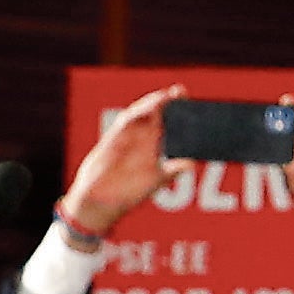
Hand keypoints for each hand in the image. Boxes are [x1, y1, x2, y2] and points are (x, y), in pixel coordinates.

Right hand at [57, 86, 179, 241]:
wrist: (101, 203)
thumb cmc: (128, 193)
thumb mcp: (155, 180)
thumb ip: (172, 170)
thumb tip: (192, 163)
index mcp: (151, 147)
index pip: (166, 124)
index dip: (176, 112)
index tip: (190, 102)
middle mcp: (139, 140)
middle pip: (153, 115)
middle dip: (165, 102)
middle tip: (180, 91)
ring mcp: (124, 139)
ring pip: (138, 116)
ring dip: (150, 104)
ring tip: (165, 96)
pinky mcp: (112, 142)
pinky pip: (123, 126)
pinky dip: (134, 116)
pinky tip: (145, 110)